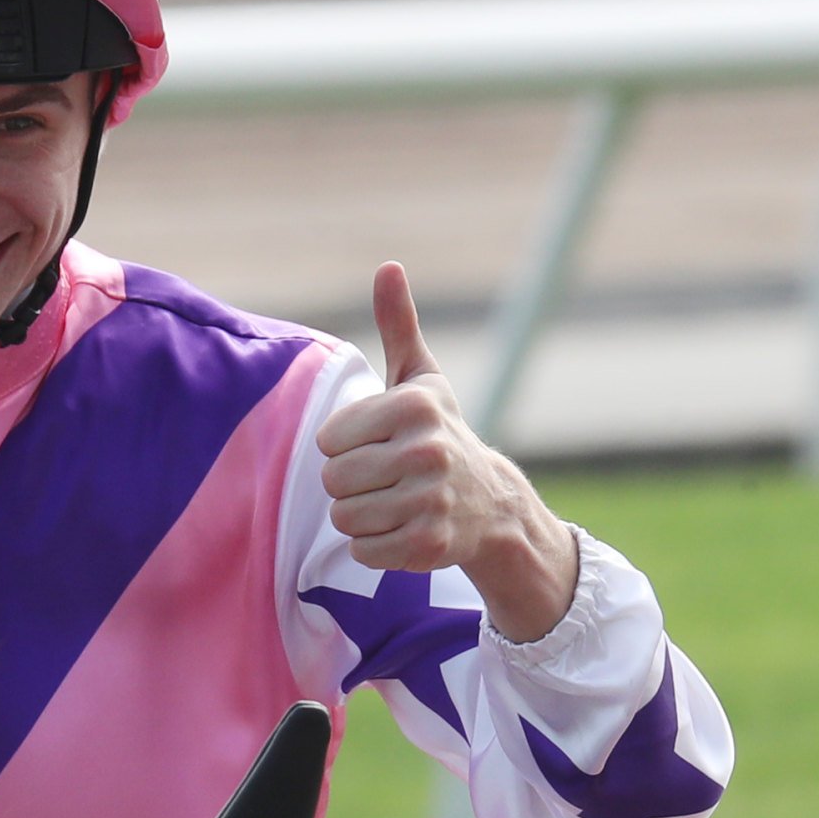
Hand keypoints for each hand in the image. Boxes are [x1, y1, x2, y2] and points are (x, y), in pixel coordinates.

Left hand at [318, 263, 578, 641]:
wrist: (491, 504)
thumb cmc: (440, 433)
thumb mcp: (420, 379)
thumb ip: (397, 324)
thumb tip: (387, 266)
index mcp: (413, 407)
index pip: (327, 441)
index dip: (344, 446)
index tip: (377, 445)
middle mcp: (427, 451)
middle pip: (333, 481)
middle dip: (350, 485)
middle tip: (384, 479)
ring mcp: (431, 500)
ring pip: (345, 519)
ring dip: (360, 517)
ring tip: (393, 503)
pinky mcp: (431, 545)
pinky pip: (363, 551)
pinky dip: (374, 547)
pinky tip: (402, 530)